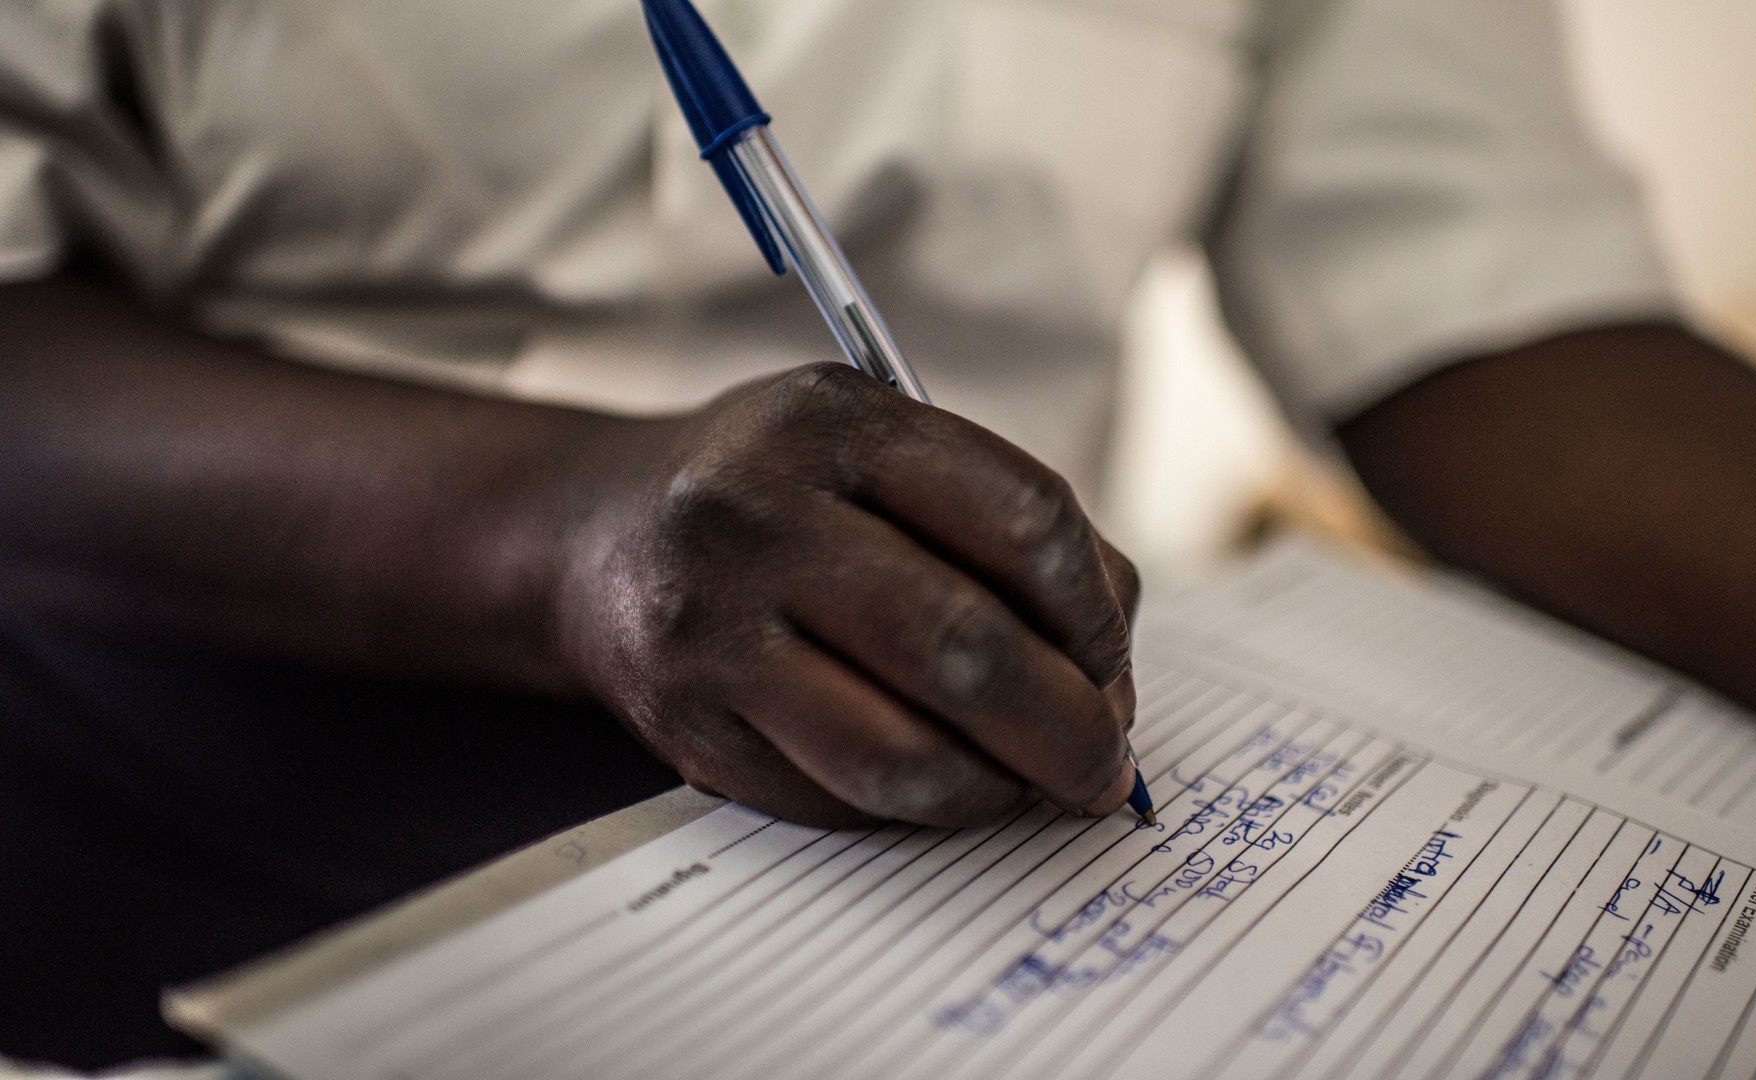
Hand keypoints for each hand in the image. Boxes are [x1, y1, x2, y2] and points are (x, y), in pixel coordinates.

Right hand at [558, 364, 1140, 827]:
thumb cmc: (781, 490)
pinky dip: (916, 809)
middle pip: (965, 650)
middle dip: (1067, 731)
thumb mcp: (880, 444)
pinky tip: (942, 783)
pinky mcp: (686, 727)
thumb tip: (1109, 676)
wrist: (595, 535)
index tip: (1113, 665)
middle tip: (1103, 769)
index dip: (1096, 614)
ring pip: (898, 753)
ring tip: (1033, 787)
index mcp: (834, 423)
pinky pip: (837, 800)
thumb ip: (1005, 528)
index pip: (1023, 522)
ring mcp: (711, 628)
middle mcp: (757, 515)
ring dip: (998, 791)